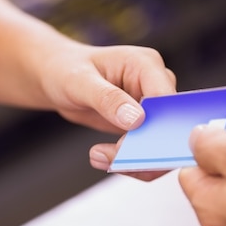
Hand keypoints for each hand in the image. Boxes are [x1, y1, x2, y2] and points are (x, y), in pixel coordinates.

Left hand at [37, 42, 175, 179]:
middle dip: (145, 149)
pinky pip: (148, 151)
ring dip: (135, 160)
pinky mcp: (145, 124)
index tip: (128, 144)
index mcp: (147, 64)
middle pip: (168, 125)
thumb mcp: (80, 82)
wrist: (57, 78)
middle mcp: (156, 84)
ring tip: (100, 157)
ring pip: (161, 144)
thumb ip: (108, 99)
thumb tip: (137, 120)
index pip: (166, 98)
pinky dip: (128, 161)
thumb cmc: (66, 69)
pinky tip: (101, 157)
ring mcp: (153, 106)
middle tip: (113, 160)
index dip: (155, 125)